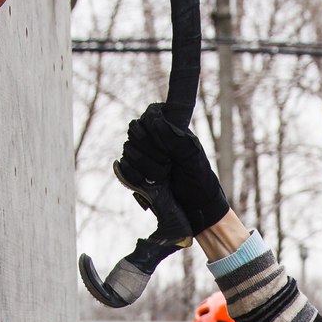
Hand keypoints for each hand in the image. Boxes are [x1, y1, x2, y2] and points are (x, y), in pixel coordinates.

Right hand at [119, 105, 229, 235]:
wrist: (194, 206)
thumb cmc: (198, 178)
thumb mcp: (193, 157)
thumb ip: (177, 138)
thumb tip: (156, 123)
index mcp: (169, 126)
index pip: (151, 114)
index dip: (155, 130)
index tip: (168, 148)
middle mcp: (152, 136)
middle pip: (135, 131)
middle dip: (152, 151)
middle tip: (169, 163)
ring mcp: (141, 152)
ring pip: (129, 149)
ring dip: (147, 166)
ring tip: (164, 176)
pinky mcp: (134, 170)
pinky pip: (124, 166)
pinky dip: (136, 175)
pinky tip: (149, 182)